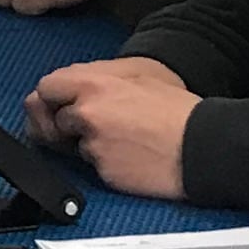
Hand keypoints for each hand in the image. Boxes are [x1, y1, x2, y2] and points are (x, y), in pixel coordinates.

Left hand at [22, 56, 199, 200]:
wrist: (203, 147)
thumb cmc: (177, 111)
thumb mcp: (137, 77)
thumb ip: (96, 78)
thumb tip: (70, 84)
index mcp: (94, 85)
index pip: (46, 87)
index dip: (55, 98)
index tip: (62, 104)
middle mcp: (86, 114)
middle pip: (52, 120)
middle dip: (67, 124)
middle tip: (95, 125)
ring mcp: (92, 145)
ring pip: (73, 146)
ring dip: (88, 144)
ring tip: (123, 139)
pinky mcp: (102, 171)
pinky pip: (93, 166)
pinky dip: (105, 163)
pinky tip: (130, 155)